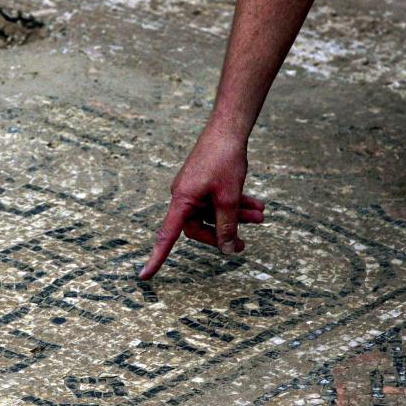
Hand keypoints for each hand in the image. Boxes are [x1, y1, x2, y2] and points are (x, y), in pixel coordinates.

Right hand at [138, 126, 264, 279]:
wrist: (228, 129)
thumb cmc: (225, 160)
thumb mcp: (229, 197)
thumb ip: (227, 225)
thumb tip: (226, 250)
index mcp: (182, 201)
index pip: (167, 236)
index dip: (157, 257)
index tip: (145, 276)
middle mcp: (183, 196)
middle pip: (199, 227)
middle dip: (224, 232)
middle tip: (244, 243)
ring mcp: (194, 189)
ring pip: (213, 213)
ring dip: (236, 217)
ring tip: (260, 216)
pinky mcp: (204, 182)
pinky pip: (217, 200)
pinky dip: (235, 204)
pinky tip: (256, 204)